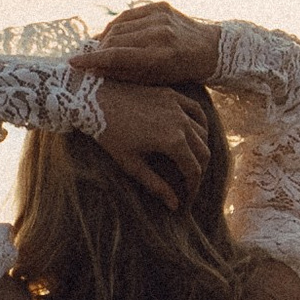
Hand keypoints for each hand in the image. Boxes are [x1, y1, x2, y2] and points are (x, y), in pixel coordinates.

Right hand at [82, 1, 222, 85]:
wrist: (211, 49)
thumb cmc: (181, 72)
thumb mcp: (155, 80)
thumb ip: (126, 73)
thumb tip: (96, 69)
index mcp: (161, 56)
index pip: (117, 56)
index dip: (92, 60)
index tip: (73, 63)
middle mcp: (160, 33)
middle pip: (115, 39)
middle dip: (98, 50)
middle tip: (87, 59)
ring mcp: (161, 17)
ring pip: (119, 25)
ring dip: (106, 37)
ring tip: (98, 49)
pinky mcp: (161, 6)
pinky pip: (129, 15)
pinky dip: (118, 25)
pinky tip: (112, 34)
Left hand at [92, 77, 208, 208]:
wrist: (95, 99)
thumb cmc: (109, 134)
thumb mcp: (131, 164)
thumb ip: (156, 185)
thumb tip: (174, 205)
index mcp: (173, 142)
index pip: (193, 170)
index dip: (193, 187)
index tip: (188, 198)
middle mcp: (181, 123)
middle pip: (203, 152)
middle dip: (199, 171)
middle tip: (190, 183)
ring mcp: (178, 106)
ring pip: (203, 132)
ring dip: (201, 149)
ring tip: (191, 161)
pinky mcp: (172, 95)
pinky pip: (196, 111)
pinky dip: (201, 124)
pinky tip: (196, 133)